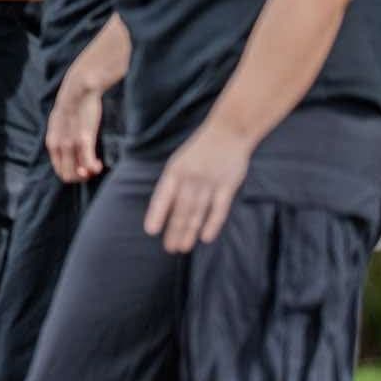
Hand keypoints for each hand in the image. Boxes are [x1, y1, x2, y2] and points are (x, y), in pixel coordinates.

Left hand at [45, 73, 105, 183]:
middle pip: (67, 176)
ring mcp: (69, 143)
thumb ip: (64, 140)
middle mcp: (58, 146)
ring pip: (77, 174)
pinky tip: (100, 164)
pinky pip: (88, 163)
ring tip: (98, 166)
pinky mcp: (83, 138)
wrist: (79, 89)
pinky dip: (94, 169)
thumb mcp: (62, 126)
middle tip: (93, 168)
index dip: (74, 174)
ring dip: (89, 174)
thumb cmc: (74, 108)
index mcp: (51, 143)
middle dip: (82, 177)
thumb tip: (70, 151)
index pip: (59, 171)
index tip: (85, 167)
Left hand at [143, 123, 254, 252]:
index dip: (157, 214)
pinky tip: (205, 237)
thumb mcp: (179, 161)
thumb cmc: (200, 149)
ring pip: (197, 212)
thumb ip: (173, 183)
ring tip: (183, 247)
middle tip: (169, 248)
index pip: (163, 196)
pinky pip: (219, 208)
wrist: (228, 131)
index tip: (151, 231)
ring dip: (190, 231)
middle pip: (181, 209)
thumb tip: (164, 208)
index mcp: (175, 170)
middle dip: (174, 230)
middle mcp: (191, 178)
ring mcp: (210, 182)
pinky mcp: (228, 185)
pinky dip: (212, 223)